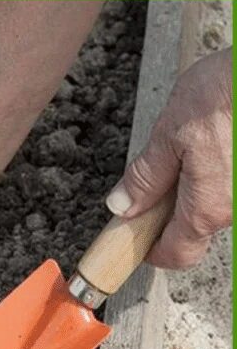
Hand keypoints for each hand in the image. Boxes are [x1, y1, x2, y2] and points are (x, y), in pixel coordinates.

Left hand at [105, 48, 232, 267]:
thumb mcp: (170, 134)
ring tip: (186, 149)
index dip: (152, 252)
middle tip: (152, 184)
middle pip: (196, 229)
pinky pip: (230, 186)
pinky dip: (215, 173)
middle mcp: (235, 208)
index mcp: (207, 207)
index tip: (135, 239)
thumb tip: (122, 206)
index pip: (178, 254)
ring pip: (215, 204)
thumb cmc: (226, 94)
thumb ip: (146, 176)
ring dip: (194, 189)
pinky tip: (210, 141)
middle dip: (170, 213)